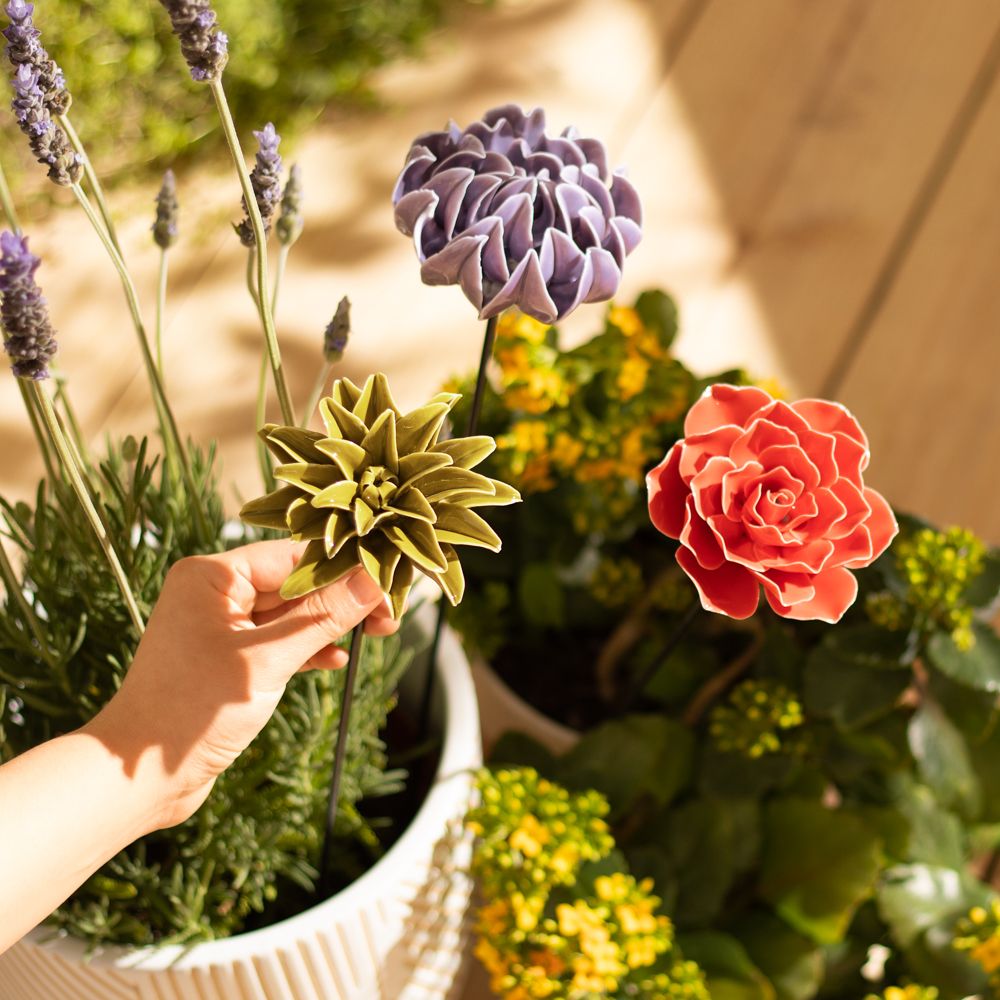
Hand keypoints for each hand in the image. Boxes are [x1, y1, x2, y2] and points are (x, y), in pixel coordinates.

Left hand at [84, 540, 397, 830]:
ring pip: (291, 613)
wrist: (140, 776)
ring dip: (330, 625)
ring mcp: (222, 627)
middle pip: (295, 583)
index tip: (387, 582)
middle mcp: (215, 593)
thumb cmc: (191, 710)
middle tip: (389, 613)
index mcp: (212, 576)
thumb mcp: (267, 660)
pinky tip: (336, 660)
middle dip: (342, 598)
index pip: (293, 557)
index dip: (343, 569)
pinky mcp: (229, 659)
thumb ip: (322, 618)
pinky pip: (279, 641)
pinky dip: (309, 649)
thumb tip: (372, 583)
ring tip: (377, 632)